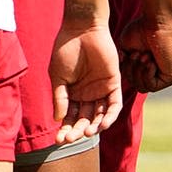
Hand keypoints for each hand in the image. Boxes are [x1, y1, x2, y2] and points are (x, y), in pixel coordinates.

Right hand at [49, 18, 123, 141]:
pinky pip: (114, 105)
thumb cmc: (65, 50)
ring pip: (99, 115)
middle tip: (71, 139)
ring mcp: (100, 90)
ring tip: (87, 134)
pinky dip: (109, 116)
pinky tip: (101, 125)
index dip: (65, 129)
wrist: (82, 30)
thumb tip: (58, 119)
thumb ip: (60, 97)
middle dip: (77, 130)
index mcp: (71, 93)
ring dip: (93, 127)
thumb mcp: (58, 76)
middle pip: (83, 119)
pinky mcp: (114, 84)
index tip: (58, 141)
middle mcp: (86, 94)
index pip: (68, 116)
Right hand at [122, 11, 171, 94]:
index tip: (126, 55)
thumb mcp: (126, 49)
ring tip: (143, 56)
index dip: (126, 70)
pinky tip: (150, 61)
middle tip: (136, 55)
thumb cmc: (141, 30)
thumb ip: (125, 65)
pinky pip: (153, 86)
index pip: (133, 80)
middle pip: (137, 86)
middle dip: (131, 72)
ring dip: (138, 72)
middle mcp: (160, 73)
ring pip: (143, 88)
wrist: (157, 23)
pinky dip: (147, 74)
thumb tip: (122, 77)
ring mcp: (168, 76)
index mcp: (149, 67)